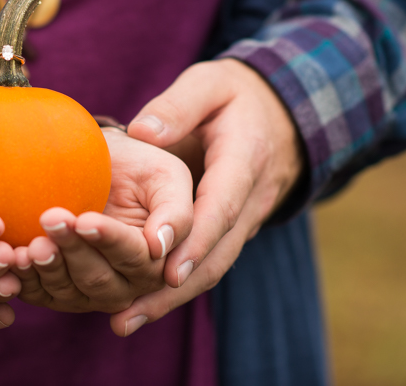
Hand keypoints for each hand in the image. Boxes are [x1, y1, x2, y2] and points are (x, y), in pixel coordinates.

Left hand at [10, 129, 193, 312]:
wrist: (101, 166)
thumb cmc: (139, 167)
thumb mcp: (166, 177)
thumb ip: (174, 212)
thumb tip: (159, 247)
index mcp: (159, 261)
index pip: (135, 257)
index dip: (108, 240)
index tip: (85, 219)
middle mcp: (128, 286)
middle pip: (99, 279)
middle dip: (73, 251)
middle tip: (50, 219)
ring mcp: (93, 294)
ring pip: (69, 291)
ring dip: (47, 268)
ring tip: (28, 243)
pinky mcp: (60, 294)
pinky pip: (41, 295)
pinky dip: (23, 281)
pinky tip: (10, 260)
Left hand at [107, 59, 304, 335]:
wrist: (281, 114)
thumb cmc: (234, 96)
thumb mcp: (210, 83)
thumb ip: (178, 105)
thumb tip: (143, 132)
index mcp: (245, 158)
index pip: (222, 205)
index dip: (196, 239)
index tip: (168, 270)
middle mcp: (249, 199)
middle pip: (217, 253)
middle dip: (174, 289)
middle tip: (129, 315)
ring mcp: (245, 220)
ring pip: (213, 267)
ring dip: (171, 299)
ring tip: (124, 322)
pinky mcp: (232, 231)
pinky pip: (208, 262)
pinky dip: (176, 288)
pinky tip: (138, 305)